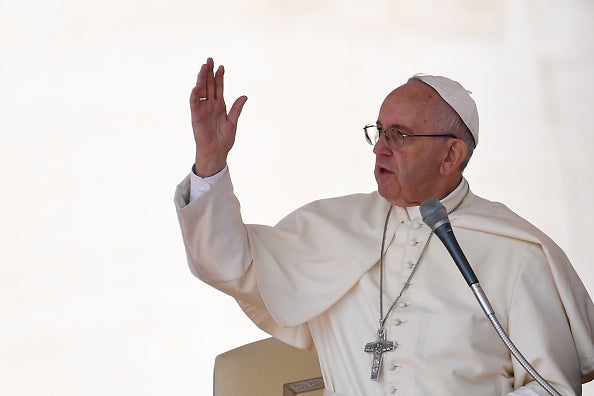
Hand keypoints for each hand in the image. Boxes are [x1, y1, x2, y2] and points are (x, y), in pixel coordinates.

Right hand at [190, 57, 247, 176]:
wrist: (216, 151)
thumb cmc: (224, 139)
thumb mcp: (233, 122)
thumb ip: (237, 109)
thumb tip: (244, 96)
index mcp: (220, 105)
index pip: (219, 87)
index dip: (219, 77)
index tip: (221, 66)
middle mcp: (210, 104)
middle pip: (209, 85)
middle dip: (209, 72)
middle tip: (210, 59)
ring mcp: (203, 109)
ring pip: (201, 90)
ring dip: (201, 79)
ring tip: (204, 67)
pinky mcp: (196, 115)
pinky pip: (194, 102)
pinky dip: (195, 94)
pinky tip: (197, 85)